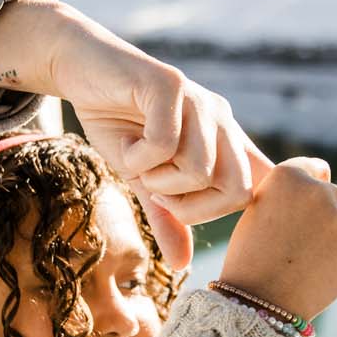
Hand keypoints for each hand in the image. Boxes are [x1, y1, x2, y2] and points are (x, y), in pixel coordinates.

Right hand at [0, 0, 266, 267]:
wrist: (82, 68)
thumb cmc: (117, 123)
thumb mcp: (144, 178)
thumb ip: (168, 218)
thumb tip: (183, 267)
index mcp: (225, 140)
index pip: (253, 189)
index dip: (218, 211)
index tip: (175, 205)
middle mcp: (221, 119)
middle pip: (236, 189)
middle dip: (191, 207)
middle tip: (155, 193)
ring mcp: (200, 100)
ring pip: (201, 169)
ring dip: (159, 180)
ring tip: (137, 164)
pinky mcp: (171, 84)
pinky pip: (165, 143)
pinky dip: (138, 157)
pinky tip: (125, 144)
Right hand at [218, 158, 336, 320]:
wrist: (257, 303)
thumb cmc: (250, 258)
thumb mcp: (258, 211)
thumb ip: (288, 195)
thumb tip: (322, 183)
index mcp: (288, 176)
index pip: (314, 167)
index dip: (313, 181)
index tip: (312, 195)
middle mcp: (318, 191)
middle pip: (336, 195)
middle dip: (325, 213)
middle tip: (303, 241)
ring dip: (333, 237)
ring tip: (304, 263)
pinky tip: (316, 275)